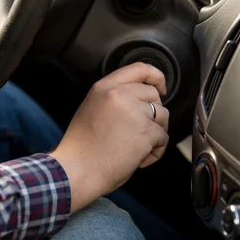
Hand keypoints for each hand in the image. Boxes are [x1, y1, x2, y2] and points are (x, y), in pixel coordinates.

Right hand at [52, 62, 169, 212]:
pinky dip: (156, 151)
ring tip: (137, 148)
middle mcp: (120, 95)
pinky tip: (139, 159)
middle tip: (139, 133)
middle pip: (154, 95)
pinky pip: (163, 137)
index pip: (140, 68)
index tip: (161, 88)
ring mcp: (134, 112)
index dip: (156, 76)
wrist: (76, 171)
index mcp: (104, 87)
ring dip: (156, 132)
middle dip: (153, 114)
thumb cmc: (82, 148)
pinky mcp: (145, 132)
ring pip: (162, 115)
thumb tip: (141, 98)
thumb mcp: (92, 108)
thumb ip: (114, 97)